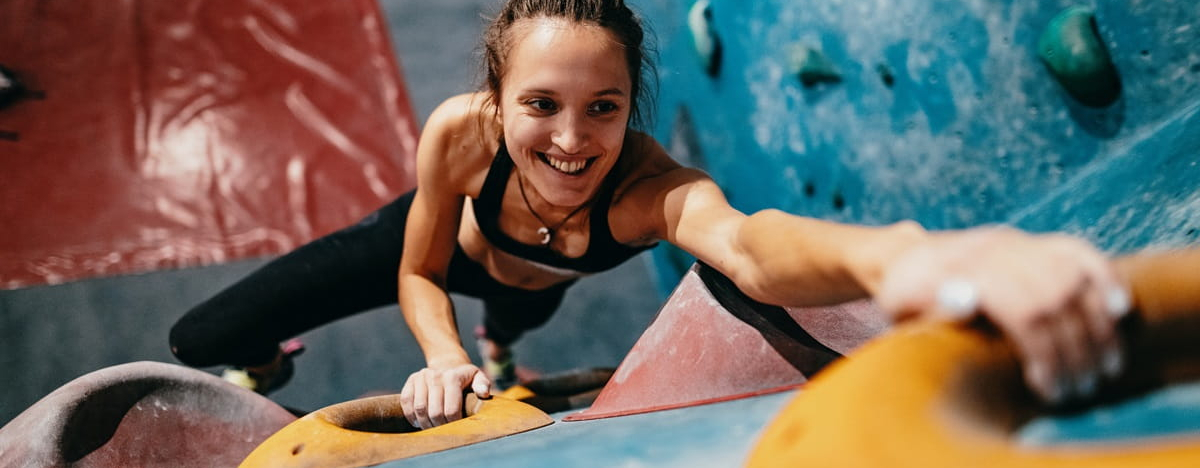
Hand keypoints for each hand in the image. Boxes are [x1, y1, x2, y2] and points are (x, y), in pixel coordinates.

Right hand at [400, 363, 491, 428]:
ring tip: (431, 428)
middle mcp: (435, 375)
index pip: (451, 410)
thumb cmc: (465, 378)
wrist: (447, 364)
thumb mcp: (478, 378)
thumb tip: (483, 393)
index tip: (455, 429)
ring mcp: (421, 377)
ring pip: (419, 409)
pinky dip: (411, 416)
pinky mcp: (410, 381)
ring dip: (425, 424)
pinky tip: (418, 422)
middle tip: (443, 432)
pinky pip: (406, 402)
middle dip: (439, 427)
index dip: (452, 424)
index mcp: (453, 377)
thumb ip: (483, 385)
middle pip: (434, 412)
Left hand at [875, 226, 1129, 404]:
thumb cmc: (908, 293)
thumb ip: (926, 308)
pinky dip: (1106, 278)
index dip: (1041, 352)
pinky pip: (1081, 253)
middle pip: (1051, 301)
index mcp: (963, 269)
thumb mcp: (901, 305)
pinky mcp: (1038, 242)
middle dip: (1071, 351)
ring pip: (1073, 281)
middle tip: (1077, 390)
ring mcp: (1020, 244)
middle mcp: (996, 251)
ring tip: (1103, 368)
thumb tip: (961, 304)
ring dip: (1096, 327)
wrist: (913, 256)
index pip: (1020, 309)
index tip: (1046, 387)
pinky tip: (1119, 311)